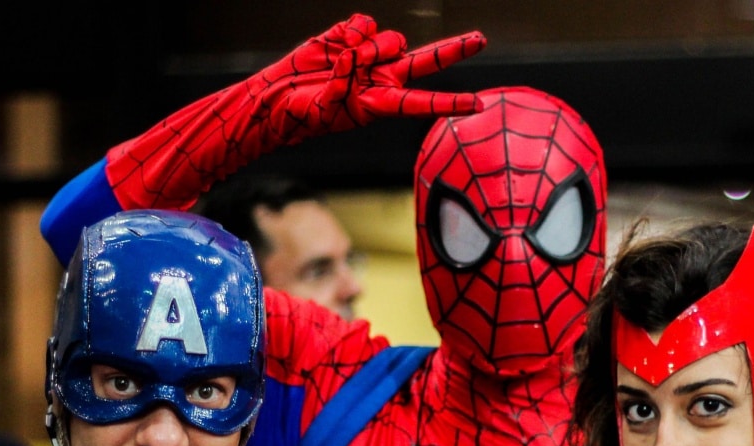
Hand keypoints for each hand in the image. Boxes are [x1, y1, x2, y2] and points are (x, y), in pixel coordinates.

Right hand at [106, 15, 484, 209]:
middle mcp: (381, 78)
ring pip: (386, 37)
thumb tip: (359, 57)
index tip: (481, 104)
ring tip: (340, 63)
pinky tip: (333, 46)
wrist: (271, 99)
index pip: (424, 101)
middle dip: (453, 49)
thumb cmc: (299, 116)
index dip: (450, 101)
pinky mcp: (348, 37)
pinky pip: (361, 22)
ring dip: (364, 47)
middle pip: (426, 61)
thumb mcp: (324, 109)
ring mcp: (366, 56)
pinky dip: (346, 32)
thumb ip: (346, 83)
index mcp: (381, 103)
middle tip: (482, 39)